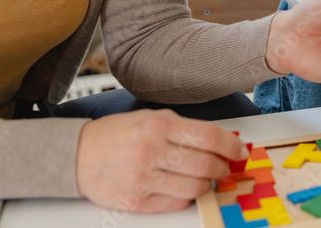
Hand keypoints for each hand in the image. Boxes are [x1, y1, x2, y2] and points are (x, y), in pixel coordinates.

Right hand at [75, 110, 248, 212]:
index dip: (231, 146)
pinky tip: (184, 187)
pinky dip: (187, 196)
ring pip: (195, 188)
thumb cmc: (119, 134)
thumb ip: (185, 128)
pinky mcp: (137, 201)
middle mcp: (151, 151)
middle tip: (225, 166)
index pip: (208, 137)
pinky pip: (177, 203)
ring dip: (208, 184)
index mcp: (158, 125)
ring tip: (206, 177)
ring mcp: (143, 179)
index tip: (240, 151)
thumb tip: (221, 140)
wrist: (80, 155)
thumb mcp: (152, 118)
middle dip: (223, 167)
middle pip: (205, 165)